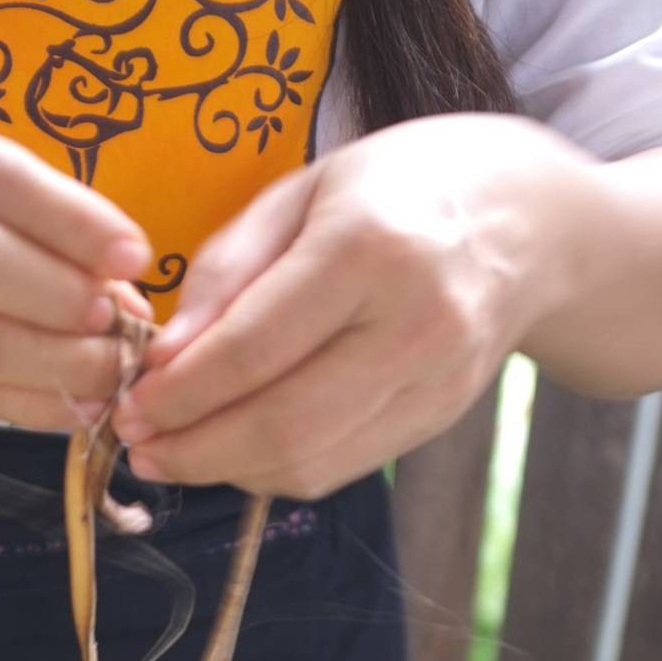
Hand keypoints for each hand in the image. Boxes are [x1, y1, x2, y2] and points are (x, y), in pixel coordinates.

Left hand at [113, 115, 586, 497]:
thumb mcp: (303, 191)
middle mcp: (414, 324)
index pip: (253, 348)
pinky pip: (341, 468)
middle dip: (196, 449)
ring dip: (229, 472)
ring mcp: (435, 382)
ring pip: (312, 462)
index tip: (129, 406)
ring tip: (176, 454)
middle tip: (140, 447)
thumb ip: (228, 272)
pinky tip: (236, 451)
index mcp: (370, 248)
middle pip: (283, 424)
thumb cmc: (400, 188)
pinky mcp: (439, 420)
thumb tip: (163, 358)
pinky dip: (276, 471)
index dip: (180, 393)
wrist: (532, 222)